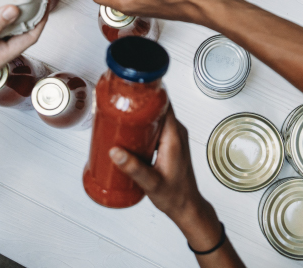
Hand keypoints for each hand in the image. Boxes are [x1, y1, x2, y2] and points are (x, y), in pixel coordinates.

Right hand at [110, 109, 219, 242]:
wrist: (187, 206)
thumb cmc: (175, 196)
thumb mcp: (151, 183)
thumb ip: (133, 168)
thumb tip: (115, 152)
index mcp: (174, 137)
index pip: (163, 105)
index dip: (147, 96)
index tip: (130, 95)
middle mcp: (176, 133)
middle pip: (157, 109)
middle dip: (138, 106)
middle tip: (118, 107)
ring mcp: (174, 137)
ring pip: (156, 118)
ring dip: (139, 116)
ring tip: (119, 118)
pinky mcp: (170, 143)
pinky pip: (156, 127)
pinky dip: (143, 127)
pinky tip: (128, 134)